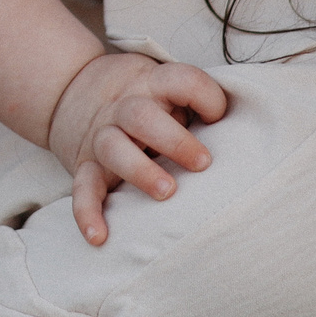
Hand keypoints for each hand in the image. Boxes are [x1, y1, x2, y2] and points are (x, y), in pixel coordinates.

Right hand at [46, 53, 229, 244]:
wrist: (72, 87)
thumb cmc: (143, 97)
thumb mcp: (166, 87)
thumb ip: (197, 104)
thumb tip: (243, 135)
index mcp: (152, 85)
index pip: (181, 80)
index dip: (204, 96)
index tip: (219, 116)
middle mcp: (124, 108)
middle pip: (142, 116)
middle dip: (174, 141)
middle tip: (202, 164)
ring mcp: (102, 136)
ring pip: (113, 148)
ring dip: (139, 171)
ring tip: (166, 192)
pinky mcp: (84, 164)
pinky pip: (82, 188)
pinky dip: (87, 212)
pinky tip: (99, 236)